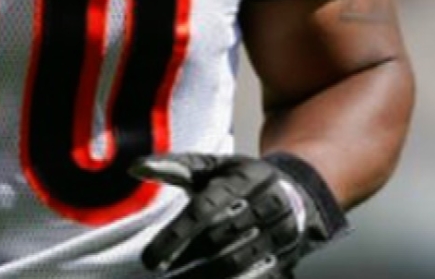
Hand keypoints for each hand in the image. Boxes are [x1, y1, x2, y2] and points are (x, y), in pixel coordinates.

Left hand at [130, 152, 347, 278]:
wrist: (299, 192)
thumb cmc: (241, 178)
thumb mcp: (212, 166)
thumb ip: (174, 167)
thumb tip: (135, 167)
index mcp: (243, 178)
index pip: (204, 210)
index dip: (176, 236)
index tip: (151, 259)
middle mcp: (265, 204)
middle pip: (218, 240)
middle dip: (185, 260)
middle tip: (158, 274)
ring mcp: (280, 233)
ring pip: (236, 263)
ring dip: (203, 278)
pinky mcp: (287, 258)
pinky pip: (258, 277)